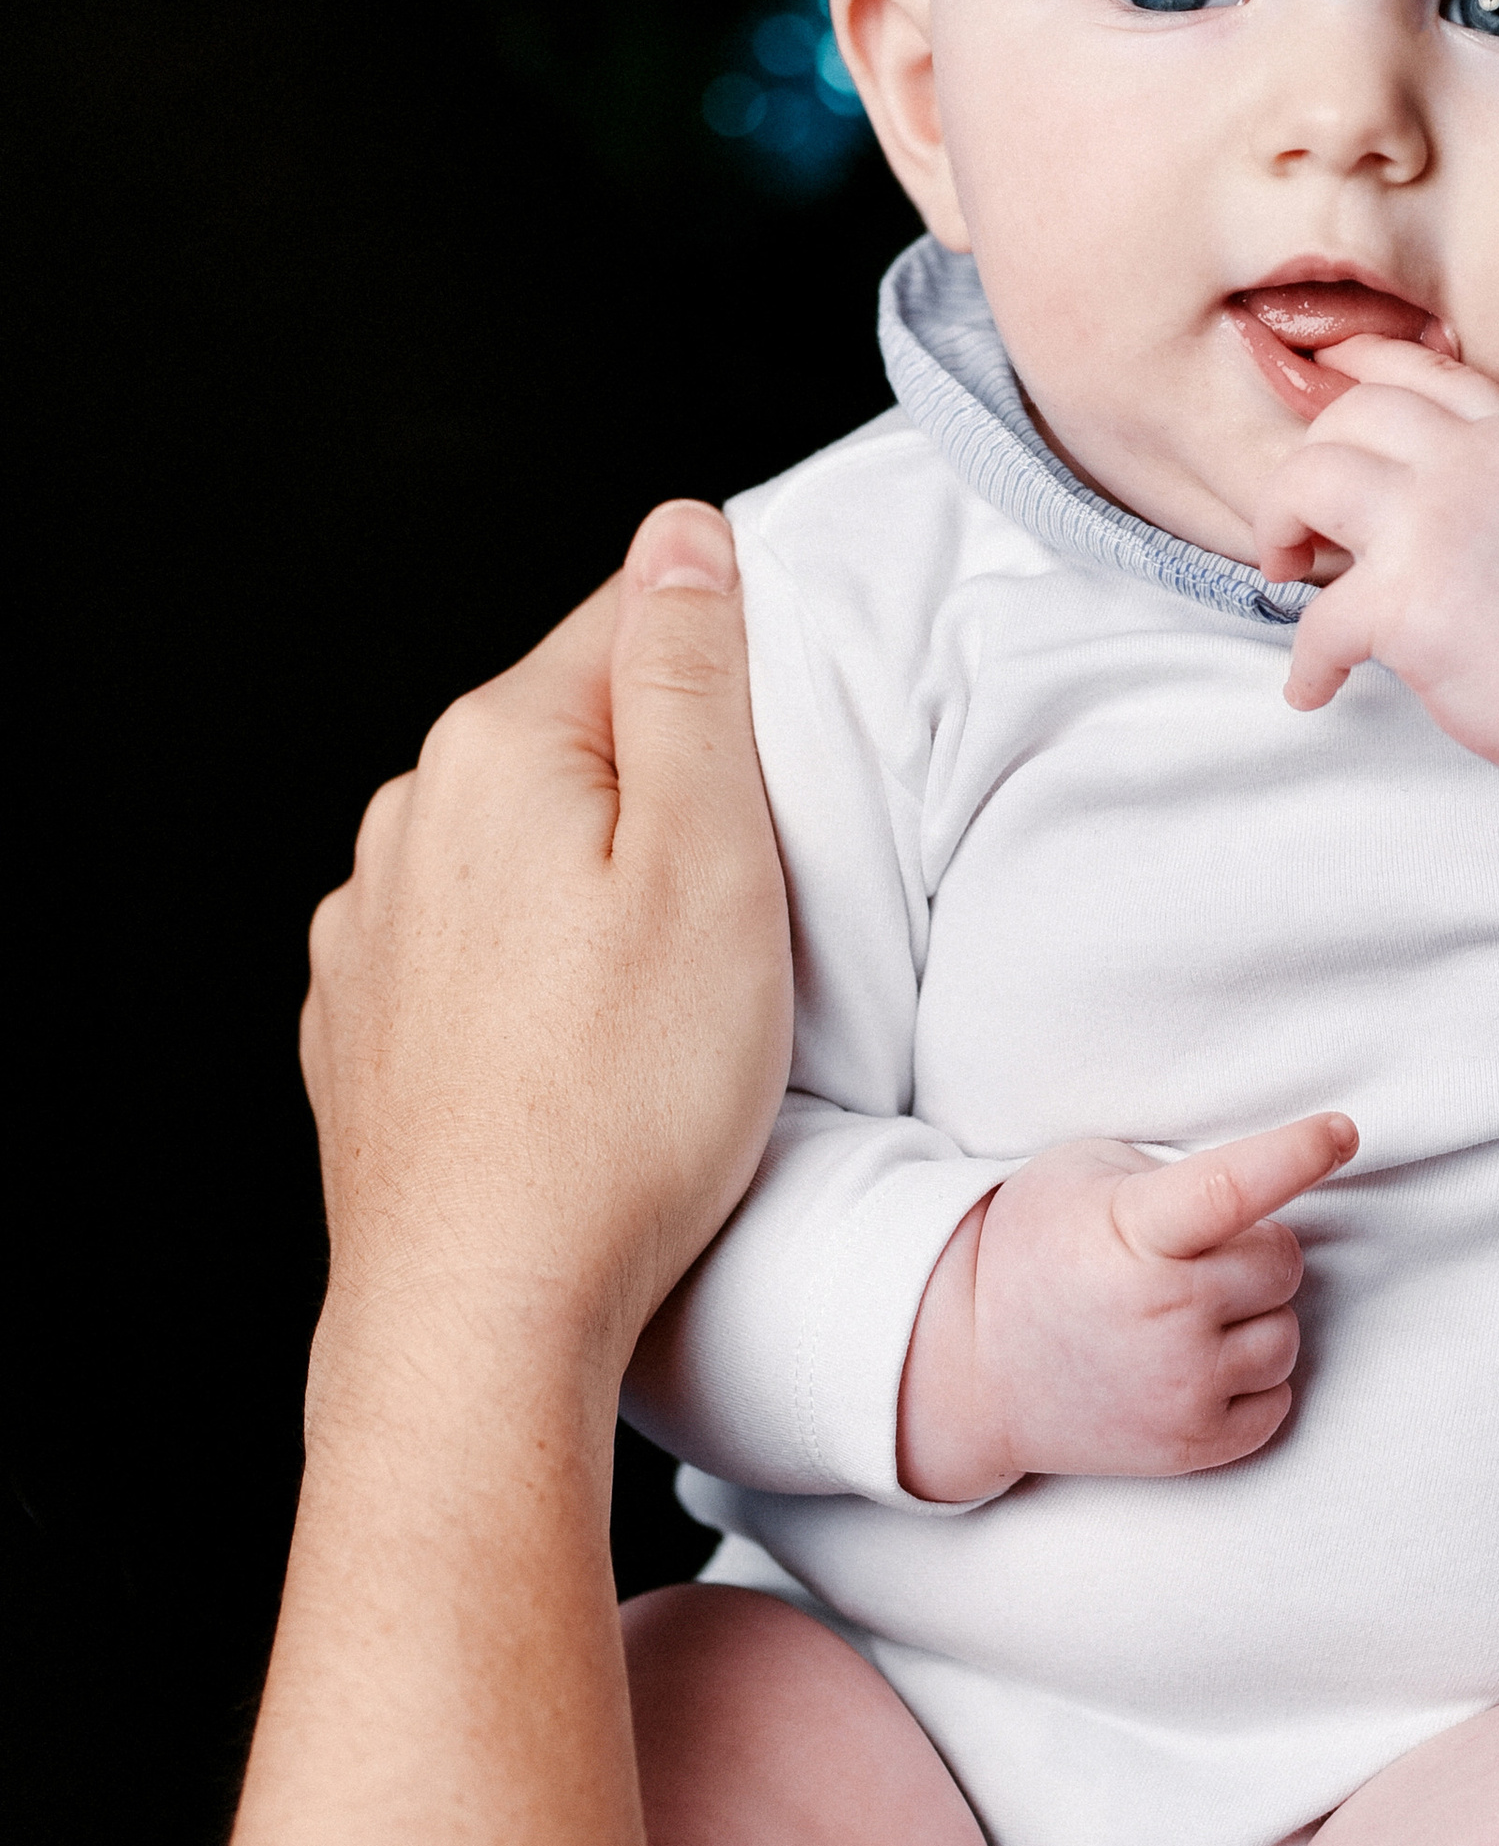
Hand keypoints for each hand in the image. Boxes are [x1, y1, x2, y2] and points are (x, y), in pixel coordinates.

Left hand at [300, 498, 792, 1437]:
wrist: (485, 1308)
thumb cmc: (622, 1106)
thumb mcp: (711, 860)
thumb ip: (695, 679)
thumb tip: (684, 536)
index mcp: (494, 750)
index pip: (635, 623)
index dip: (735, 677)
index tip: (786, 763)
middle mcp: (409, 822)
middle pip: (577, 741)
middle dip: (667, 791)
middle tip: (752, 903)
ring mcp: (373, 932)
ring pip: (524, 853)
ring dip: (599, 887)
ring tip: (672, 997)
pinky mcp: (366, 1031)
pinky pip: (479, 955)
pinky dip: (541, 978)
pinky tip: (592, 1055)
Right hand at [898, 1110, 1355, 1499]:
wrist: (968, 1368)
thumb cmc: (1034, 1251)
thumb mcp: (1084, 1174)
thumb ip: (1174, 1171)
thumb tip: (1271, 1183)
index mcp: (1135, 1231)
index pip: (1235, 1186)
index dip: (1299, 1154)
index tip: (1343, 1132)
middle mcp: (1165, 1312)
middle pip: (1281, 1260)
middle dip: (1252, 1249)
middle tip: (1188, 1258)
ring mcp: (1180, 1387)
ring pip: (1286, 1333)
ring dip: (1252, 1318)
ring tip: (1181, 1315)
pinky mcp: (1191, 1446)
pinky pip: (1278, 1400)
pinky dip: (1250, 1380)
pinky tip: (1192, 1363)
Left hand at [1253, 338, 1498, 881]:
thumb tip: (1459, 479)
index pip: (1421, 372)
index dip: (1360, 367)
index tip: (1322, 380)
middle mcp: (1468, 467)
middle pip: (1348, 416)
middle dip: (1307, 462)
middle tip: (1300, 524)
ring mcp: (1430, 529)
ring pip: (1306, 481)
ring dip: (1277, 522)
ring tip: (1286, 569)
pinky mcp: (1404, 603)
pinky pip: (1316, 620)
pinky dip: (1305, 664)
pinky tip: (1314, 690)